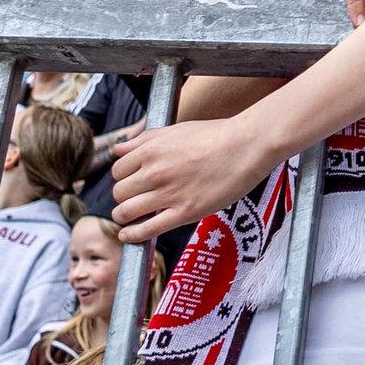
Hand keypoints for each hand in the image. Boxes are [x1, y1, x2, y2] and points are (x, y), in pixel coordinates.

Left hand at [113, 118, 278, 241]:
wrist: (247, 146)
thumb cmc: (217, 135)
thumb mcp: (176, 130)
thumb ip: (144, 139)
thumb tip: (119, 149)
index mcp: (150, 150)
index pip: (117, 170)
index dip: (123, 177)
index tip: (131, 182)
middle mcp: (154, 173)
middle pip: (119, 192)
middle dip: (124, 196)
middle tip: (134, 198)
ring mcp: (169, 194)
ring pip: (127, 211)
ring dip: (123, 216)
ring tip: (129, 216)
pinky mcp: (184, 212)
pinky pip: (147, 229)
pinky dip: (132, 235)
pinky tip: (128, 235)